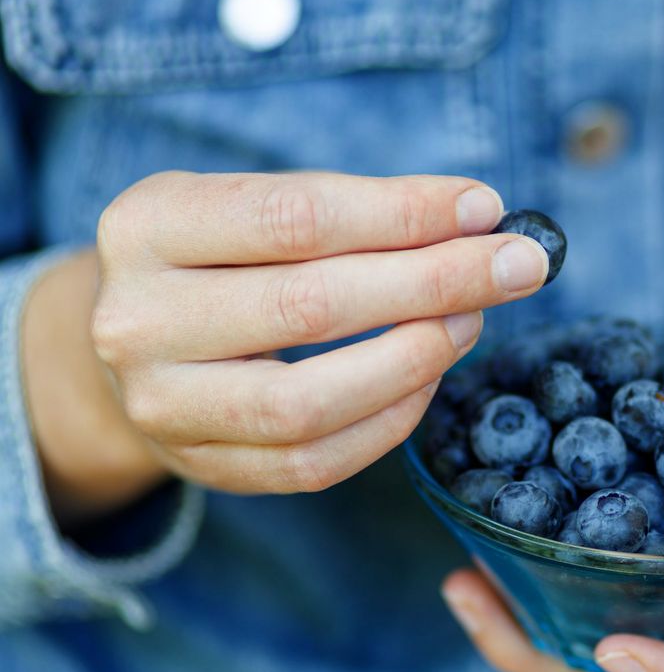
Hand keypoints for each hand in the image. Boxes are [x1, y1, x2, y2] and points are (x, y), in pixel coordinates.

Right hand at [26, 171, 547, 522]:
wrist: (138, 341)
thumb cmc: (223, 258)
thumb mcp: (258, 206)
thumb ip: (357, 211)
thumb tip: (479, 220)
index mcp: (148, 225)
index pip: (296, 217)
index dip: (404, 214)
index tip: (486, 208)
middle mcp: (138, 319)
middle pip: (310, 305)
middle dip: (436, 281)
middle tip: (517, 266)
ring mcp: (162, 405)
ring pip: (310, 400)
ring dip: (416, 358)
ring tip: (472, 320)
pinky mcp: (203, 465)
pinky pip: (315, 461)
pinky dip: (391, 420)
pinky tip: (431, 377)